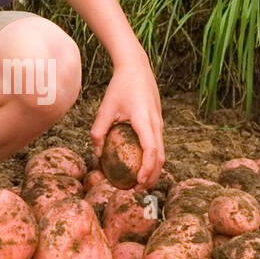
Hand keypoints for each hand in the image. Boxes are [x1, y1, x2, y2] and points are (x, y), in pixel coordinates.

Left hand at [90, 53, 164, 186]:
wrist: (136, 68)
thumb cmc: (119, 87)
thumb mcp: (105, 109)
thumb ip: (98, 132)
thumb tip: (97, 155)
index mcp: (144, 120)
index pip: (152, 150)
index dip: (147, 169)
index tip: (138, 182)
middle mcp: (156, 124)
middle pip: (161, 157)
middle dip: (152, 176)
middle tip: (136, 190)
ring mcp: (159, 124)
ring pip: (162, 153)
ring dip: (153, 170)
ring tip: (139, 183)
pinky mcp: (158, 123)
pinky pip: (159, 145)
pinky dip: (153, 159)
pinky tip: (140, 166)